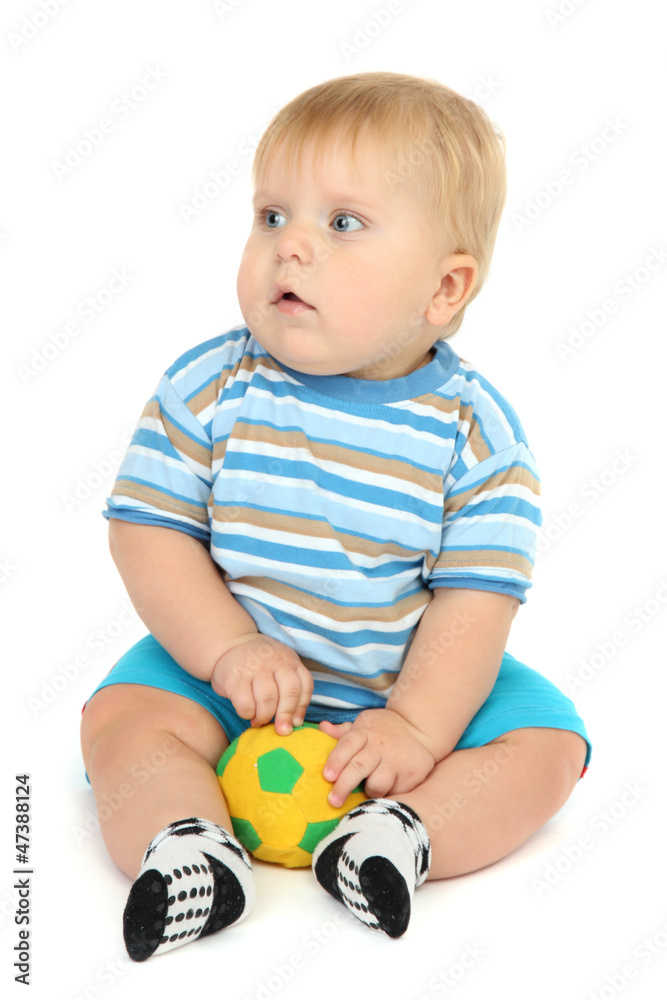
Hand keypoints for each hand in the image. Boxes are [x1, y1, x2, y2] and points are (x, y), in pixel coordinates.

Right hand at [211, 635, 312, 733]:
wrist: (229, 646)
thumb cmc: (260, 664)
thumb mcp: (280, 667)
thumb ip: (291, 689)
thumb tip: (296, 723)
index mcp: (289, 660)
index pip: (305, 685)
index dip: (301, 708)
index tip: (295, 722)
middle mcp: (274, 661)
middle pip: (290, 692)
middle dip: (286, 715)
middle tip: (281, 730)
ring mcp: (254, 668)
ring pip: (268, 699)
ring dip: (265, 716)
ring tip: (260, 720)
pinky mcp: (235, 678)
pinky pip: (246, 704)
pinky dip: (248, 714)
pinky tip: (247, 713)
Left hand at [319, 709, 435, 807]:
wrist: (419, 729)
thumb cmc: (383, 730)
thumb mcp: (363, 724)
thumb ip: (342, 732)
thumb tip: (322, 727)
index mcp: (365, 732)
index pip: (347, 745)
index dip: (336, 761)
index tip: (327, 776)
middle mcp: (380, 745)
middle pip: (359, 767)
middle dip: (344, 785)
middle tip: (333, 801)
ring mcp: (397, 760)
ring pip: (377, 784)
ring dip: (369, 791)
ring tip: (366, 791)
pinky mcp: (412, 774)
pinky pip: (394, 793)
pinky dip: (387, 795)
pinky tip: (386, 790)